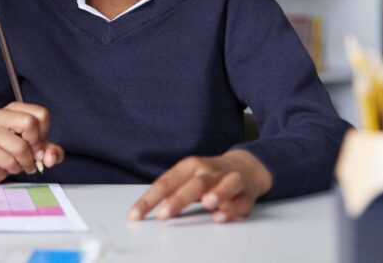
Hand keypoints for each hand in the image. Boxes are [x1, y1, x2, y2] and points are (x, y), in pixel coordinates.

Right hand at [0, 102, 64, 184]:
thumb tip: (51, 158)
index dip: (45, 133)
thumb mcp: (37, 150)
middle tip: (32, 156)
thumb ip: (51, 151)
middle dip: (35, 145)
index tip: (37, 143)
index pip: (42, 114)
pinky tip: (11, 167)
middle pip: (30, 122)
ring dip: (26, 162)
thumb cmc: (13, 153)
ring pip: (20, 146)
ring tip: (22, 164)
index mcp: (14, 109)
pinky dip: (15, 168)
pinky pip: (9, 160)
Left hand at [128, 150, 271, 222]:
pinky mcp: (247, 193)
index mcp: (190, 166)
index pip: (166, 182)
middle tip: (163, 215)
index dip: (149, 199)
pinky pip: (241, 201)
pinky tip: (222, 216)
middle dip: (179, 199)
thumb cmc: (208, 176)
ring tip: (207, 204)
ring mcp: (230, 179)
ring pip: (224, 185)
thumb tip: (145, 208)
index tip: (135, 216)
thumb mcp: (187, 177)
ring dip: (217, 193)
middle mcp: (209, 171)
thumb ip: (171, 191)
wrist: (246, 166)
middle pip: (194, 183)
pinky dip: (233, 209)